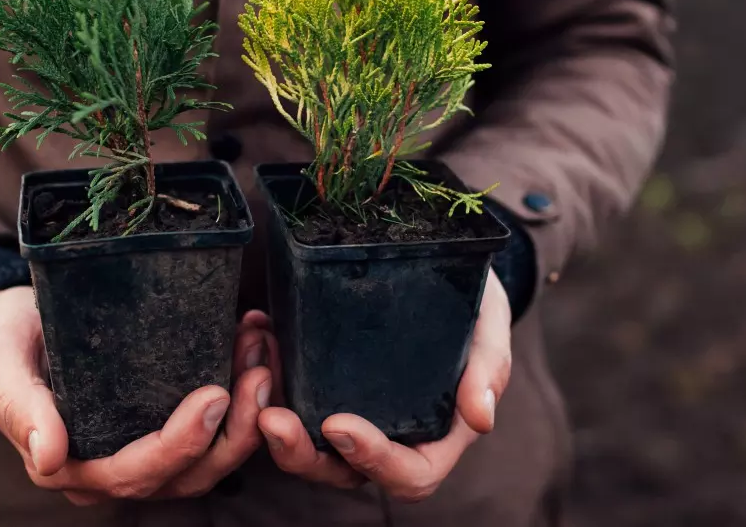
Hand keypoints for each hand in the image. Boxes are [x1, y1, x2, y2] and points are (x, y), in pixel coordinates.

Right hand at [0, 286, 272, 504]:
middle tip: (259, 369)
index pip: (137, 472)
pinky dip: (242, 390)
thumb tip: (48, 457)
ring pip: (212, 454)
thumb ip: (21, 408)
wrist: (17, 324)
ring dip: (249, 411)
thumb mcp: (1, 367)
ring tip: (262, 352)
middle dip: (234, 428)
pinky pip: (216, 424)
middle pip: (189, 473)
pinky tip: (253, 342)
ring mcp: (145, 446)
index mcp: (74, 467)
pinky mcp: (165, 418)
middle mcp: (115, 468)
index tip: (216, 394)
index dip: (182, 442)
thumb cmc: (5, 344)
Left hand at [258, 270, 511, 502]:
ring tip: (256, 367)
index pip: (406, 473)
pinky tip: (259, 329)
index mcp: (434, 436)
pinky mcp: (324, 381)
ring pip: (305, 439)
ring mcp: (352, 409)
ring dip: (272, 414)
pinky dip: (269, 368)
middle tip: (271, 417)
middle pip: (341, 469)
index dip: (371, 459)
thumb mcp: (489, 326)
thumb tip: (482, 418)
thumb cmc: (474, 306)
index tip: (339, 424)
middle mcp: (388, 434)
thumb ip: (489, 368)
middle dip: (302, 452)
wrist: (446, 270)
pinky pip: (290, 392)